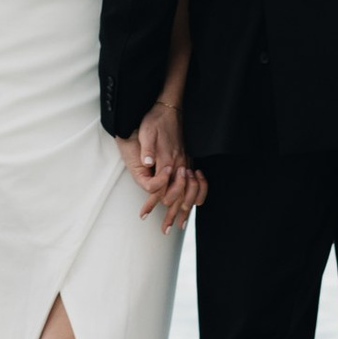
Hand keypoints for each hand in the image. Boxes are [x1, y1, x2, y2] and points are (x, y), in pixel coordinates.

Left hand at [131, 100, 204, 231]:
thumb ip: (148, 147)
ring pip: (187, 193)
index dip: (151, 203)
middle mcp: (180, 164)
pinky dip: (194, 198)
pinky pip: (194, 185)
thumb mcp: (147, 130)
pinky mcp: (188, 160)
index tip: (144, 215)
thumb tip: (147, 162)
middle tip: (164, 230)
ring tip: (179, 226)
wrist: (171, 108)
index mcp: (168, 160)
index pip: (160, 188)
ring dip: (183, 211)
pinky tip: (191, 206)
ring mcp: (186, 163)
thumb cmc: (156, 119)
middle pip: (176, 196)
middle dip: (171, 215)